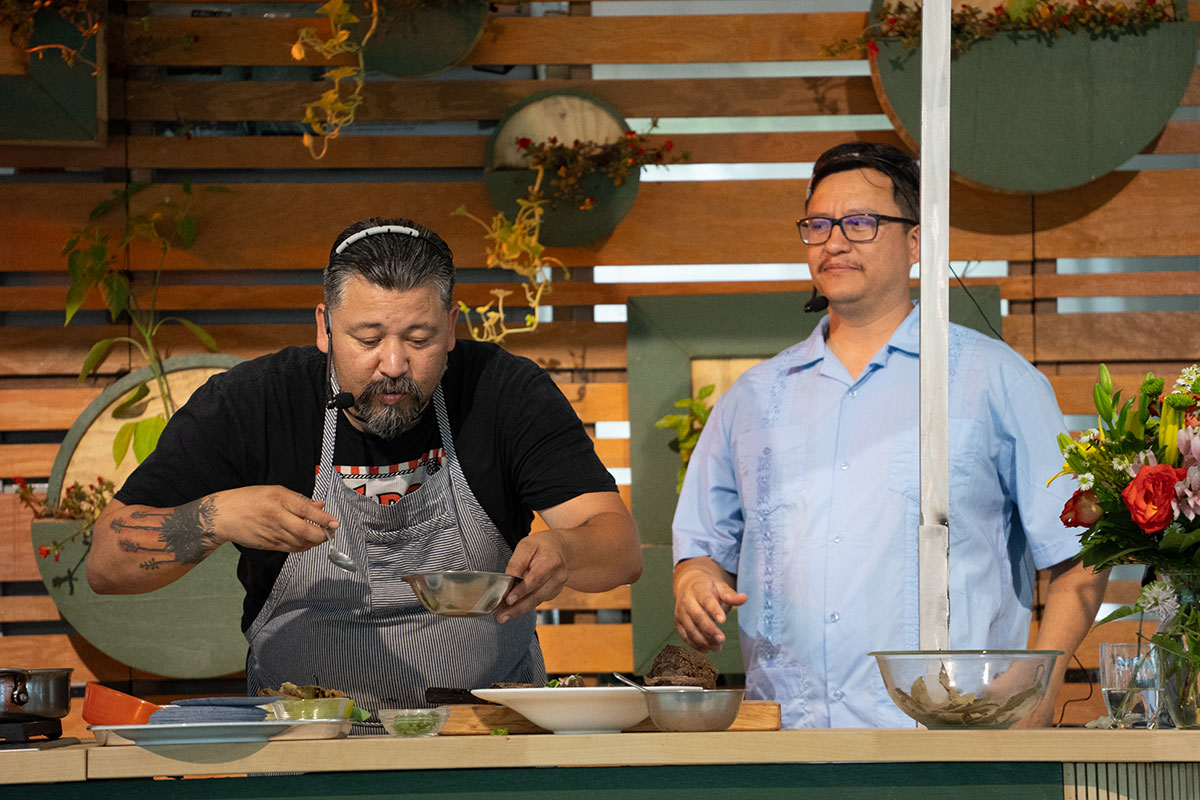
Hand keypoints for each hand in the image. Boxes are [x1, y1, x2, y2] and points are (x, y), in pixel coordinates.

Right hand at [209, 485, 339, 552]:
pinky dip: (303, 547)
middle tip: (331, 532)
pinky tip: (308, 543)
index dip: (324, 519)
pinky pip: (291, 548)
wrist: (223, 516)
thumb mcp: (275, 492)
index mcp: (279, 499)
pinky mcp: (269, 544)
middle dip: (323, 535)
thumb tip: (320, 506)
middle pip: (306, 531)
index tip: (335, 522)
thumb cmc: (249, 499)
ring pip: (300, 542)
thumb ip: (299, 500)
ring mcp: (272, 533)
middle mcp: (277, 517)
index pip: (307, 511)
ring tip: (322, 536)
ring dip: (315, 542)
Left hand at [497, 530, 569, 623]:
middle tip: (502, 616)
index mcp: (552, 561)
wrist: (559, 549)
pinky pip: (539, 600)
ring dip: (520, 609)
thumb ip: (516, 564)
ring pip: (538, 600)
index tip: (508, 600)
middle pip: (537, 595)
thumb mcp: (526, 546)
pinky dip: (526, 605)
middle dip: (518, 607)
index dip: (521, 591)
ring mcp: (559, 585)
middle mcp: (559, 575)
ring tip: (504, 615)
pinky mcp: (555, 592)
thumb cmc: (540, 546)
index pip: (535, 579)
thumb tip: (507, 582)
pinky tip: (514, 609)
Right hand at [673, 557, 746, 652]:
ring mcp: (681, 613)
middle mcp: (687, 601)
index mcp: (698, 590)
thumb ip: (731, 595)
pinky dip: (695, 645)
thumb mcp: (719, 587)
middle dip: (709, 629)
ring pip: (690, 629)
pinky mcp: (678, 622)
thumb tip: (744, 598)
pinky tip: (707, 649)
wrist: (687, 585)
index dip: (714, 610)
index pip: (706, 600)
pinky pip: (685, 636)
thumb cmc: (707, 587)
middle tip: (722, 639)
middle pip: (697, 617)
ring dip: (704, 640)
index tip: (723, 620)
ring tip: (718, 647)